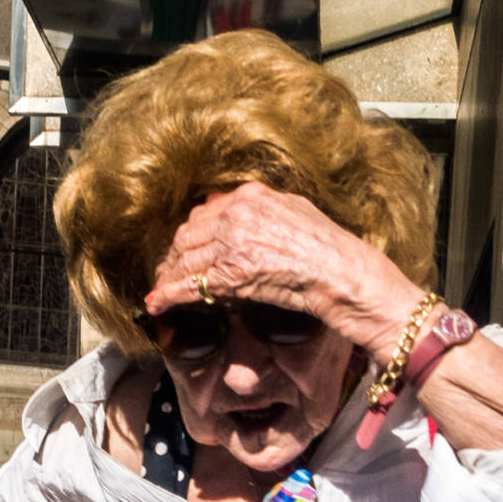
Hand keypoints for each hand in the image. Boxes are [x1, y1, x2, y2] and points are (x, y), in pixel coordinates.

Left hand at [142, 182, 424, 356]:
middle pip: (188, 235)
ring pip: (184, 260)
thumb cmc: (330, 250)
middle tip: (167, 275)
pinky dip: (169, 295)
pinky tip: (157, 305)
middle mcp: (237, 213)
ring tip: (160, 293)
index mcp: (251, 196)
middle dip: (174, 258)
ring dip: (168, 278)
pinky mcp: (231, 273)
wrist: (345, 273)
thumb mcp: (296, 212)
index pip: (204, 214)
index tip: (183, 251)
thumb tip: (238, 211)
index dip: (189, 237)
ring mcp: (232, 242)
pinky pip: (189, 285)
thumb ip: (264, 209)